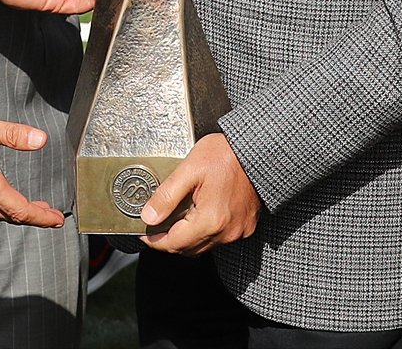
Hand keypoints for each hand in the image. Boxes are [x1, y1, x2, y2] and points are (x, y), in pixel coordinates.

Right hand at [0, 111, 65, 226]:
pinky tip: (1, 199)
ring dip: (16, 213)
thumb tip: (40, 139)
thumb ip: (11, 134)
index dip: (41, 217)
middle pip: (10, 216)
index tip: (57, 219)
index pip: (19, 209)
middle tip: (51, 216)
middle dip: (33, 217)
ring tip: (31, 209)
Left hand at [140, 133, 261, 254]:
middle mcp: (226, 233)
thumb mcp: (189, 169)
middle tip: (156, 224)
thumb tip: (148, 216)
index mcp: (210, 220)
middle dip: (169, 240)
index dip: (154, 240)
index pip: (174, 243)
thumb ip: (167, 195)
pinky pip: (219, 238)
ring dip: (187, 237)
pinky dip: (204, 232)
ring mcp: (238, 231)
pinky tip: (198, 214)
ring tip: (175, 217)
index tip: (144, 232)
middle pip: (188, 250)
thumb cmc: (226, 154)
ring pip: (203, 246)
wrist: (258, 150)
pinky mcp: (245, 226)